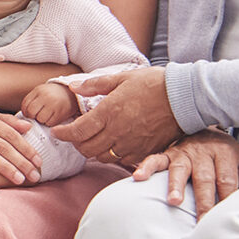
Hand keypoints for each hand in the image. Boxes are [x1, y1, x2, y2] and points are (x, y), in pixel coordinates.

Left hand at [21, 82, 76, 126]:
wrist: (71, 94)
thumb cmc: (53, 95)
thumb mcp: (41, 93)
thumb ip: (32, 101)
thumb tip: (22, 117)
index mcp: (38, 90)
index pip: (25, 104)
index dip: (26, 112)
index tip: (29, 114)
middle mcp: (45, 96)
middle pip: (31, 112)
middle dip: (32, 117)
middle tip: (37, 117)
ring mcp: (53, 104)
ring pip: (40, 119)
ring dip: (42, 121)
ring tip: (47, 116)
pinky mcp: (61, 113)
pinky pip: (50, 123)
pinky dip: (50, 123)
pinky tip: (53, 118)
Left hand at [50, 67, 181, 165]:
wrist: (183, 97)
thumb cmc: (151, 83)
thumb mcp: (120, 78)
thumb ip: (94, 85)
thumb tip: (73, 87)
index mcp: (108, 112)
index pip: (77, 131)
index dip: (63, 134)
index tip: (56, 131)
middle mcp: (117, 131)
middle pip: (87, 148)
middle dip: (75, 143)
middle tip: (72, 135)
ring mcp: (132, 144)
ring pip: (102, 157)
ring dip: (92, 150)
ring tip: (90, 139)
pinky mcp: (145, 151)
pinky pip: (121, 160)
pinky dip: (111, 155)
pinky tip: (110, 145)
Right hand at [132, 129, 238, 217]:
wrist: (202, 121)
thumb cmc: (222, 150)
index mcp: (223, 152)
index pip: (226, 180)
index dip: (226, 199)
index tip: (224, 219)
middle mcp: (202, 152)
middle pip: (204, 179)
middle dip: (204, 202)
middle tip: (202, 221)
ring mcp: (183, 152)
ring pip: (179, 170)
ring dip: (176, 185)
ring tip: (173, 201)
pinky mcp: (168, 152)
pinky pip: (155, 159)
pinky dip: (147, 168)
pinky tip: (139, 177)